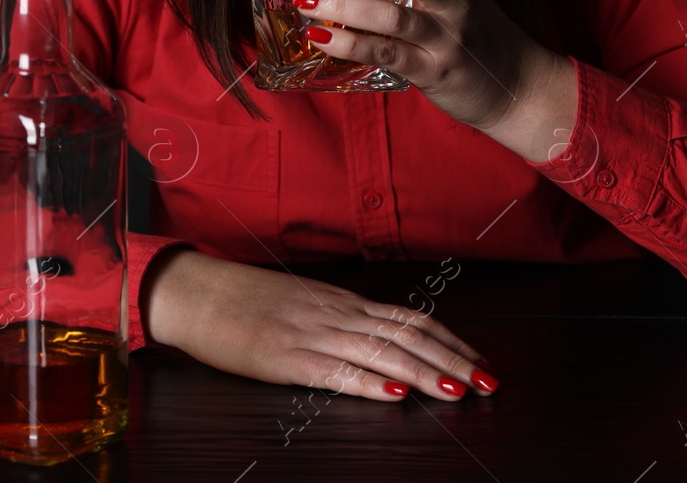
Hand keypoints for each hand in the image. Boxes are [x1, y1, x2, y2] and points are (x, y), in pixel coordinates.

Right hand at [142, 249, 497, 400]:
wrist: (198, 292)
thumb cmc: (247, 302)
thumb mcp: (305, 306)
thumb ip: (342, 322)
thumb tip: (384, 342)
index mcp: (343, 303)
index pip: (411, 319)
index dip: (451, 341)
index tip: (480, 362)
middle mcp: (336, 314)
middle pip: (407, 336)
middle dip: (452, 361)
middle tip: (488, 383)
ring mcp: (312, 334)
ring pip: (381, 352)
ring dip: (424, 373)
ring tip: (457, 392)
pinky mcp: (285, 358)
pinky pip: (334, 371)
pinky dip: (367, 382)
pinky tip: (393, 394)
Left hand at [293, 0, 576, 157]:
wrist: (518, 86)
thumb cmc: (476, 37)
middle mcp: (454, 0)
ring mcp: (446, 37)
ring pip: (391, 15)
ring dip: (342, 7)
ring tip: (306, 2)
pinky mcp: (435, 71)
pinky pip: (387, 54)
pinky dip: (349, 44)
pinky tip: (321, 37)